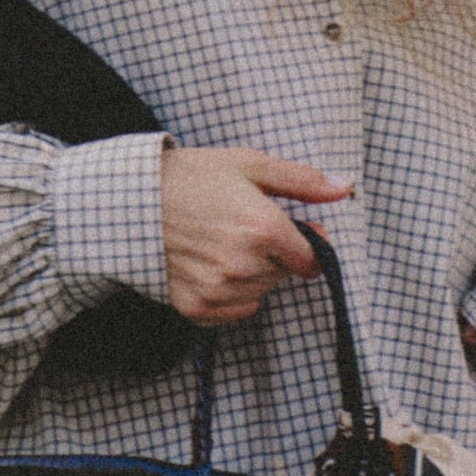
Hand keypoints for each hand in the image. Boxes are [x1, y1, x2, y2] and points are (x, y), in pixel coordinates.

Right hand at [160, 147, 352, 325]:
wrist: (131, 201)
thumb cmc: (192, 177)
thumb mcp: (250, 165)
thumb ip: (302, 181)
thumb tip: (344, 188)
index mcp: (263, 228)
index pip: (313, 260)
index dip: (309, 245)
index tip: (292, 232)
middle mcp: (243, 265)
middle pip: (285, 275)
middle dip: (275, 255)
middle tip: (243, 228)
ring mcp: (218, 289)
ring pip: (261, 293)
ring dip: (253, 275)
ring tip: (222, 244)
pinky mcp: (195, 307)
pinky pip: (235, 310)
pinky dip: (230, 294)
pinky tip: (209, 266)